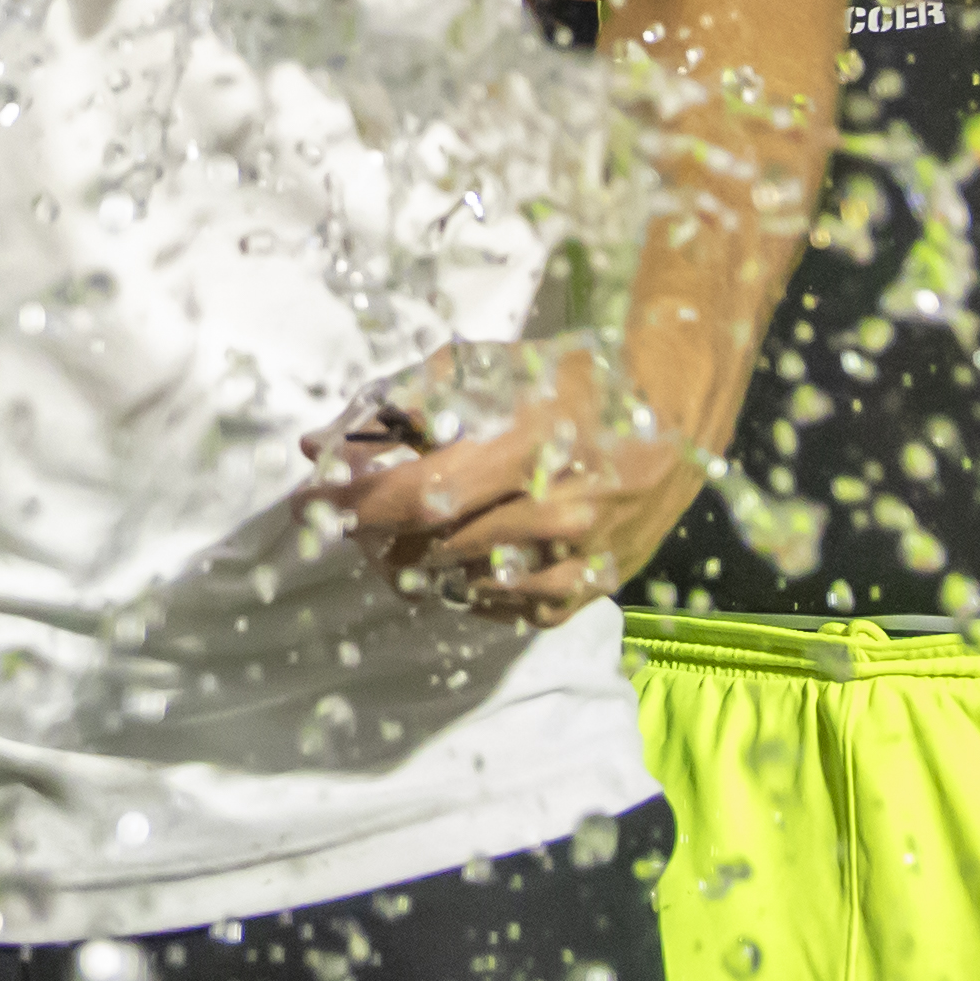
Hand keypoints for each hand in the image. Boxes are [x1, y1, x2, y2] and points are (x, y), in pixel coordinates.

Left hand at [311, 337, 718, 625]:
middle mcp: (553, 512)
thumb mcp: (481, 370)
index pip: (416, 497)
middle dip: (377, 538)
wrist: (669, 416)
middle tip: (356, 519)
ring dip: (419, 565)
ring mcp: (575, 558)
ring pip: (463, 586)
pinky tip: (462, 559)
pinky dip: (470, 590)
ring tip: (409, 535)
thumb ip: (398, 405)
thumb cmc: (564, 382)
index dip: (354, 506)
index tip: (309, 504)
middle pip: (432, 548)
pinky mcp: (588, 589)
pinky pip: (506, 611)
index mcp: (524, 448)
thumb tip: (321, 445)